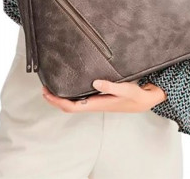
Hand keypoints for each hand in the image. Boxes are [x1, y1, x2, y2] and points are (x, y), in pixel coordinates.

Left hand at [41, 80, 166, 112]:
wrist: (146, 100)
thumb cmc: (136, 95)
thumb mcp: (126, 89)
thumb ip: (111, 86)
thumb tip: (95, 83)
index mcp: (98, 103)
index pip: (72, 106)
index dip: (57, 101)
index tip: (47, 92)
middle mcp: (95, 103)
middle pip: (69, 106)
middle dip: (55, 99)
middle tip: (44, 87)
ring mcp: (97, 101)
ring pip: (74, 102)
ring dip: (62, 96)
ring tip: (53, 85)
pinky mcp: (100, 97)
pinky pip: (81, 98)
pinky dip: (72, 93)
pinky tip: (71, 84)